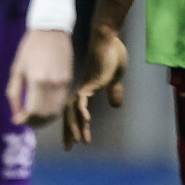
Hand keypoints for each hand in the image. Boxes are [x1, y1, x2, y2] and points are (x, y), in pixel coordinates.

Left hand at [6, 28, 72, 124]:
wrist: (51, 30)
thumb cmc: (29, 49)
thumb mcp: (16, 70)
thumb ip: (14, 94)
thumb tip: (16, 115)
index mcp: (37, 81)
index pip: (34, 112)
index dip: (25, 120)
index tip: (17, 120)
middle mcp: (53, 85)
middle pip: (46, 115)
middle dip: (34, 122)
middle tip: (24, 121)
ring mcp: (64, 83)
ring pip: (56, 111)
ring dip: (44, 119)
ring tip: (33, 117)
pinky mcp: (70, 81)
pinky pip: (62, 103)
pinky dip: (53, 110)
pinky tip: (43, 108)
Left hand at [63, 24, 127, 148]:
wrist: (108, 36)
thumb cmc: (112, 54)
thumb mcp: (115, 77)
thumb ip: (114, 91)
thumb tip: (116, 106)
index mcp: (86, 89)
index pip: (75, 111)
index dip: (74, 126)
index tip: (73, 143)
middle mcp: (82, 88)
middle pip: (71, 113)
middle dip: (70, 131)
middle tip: (69, 148)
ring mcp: (86, 84)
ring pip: (76, 108)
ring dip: (77, 125)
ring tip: (80, 140)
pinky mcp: (92, 79)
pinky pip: (84, 97)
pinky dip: (83, 108)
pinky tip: (86, 118)